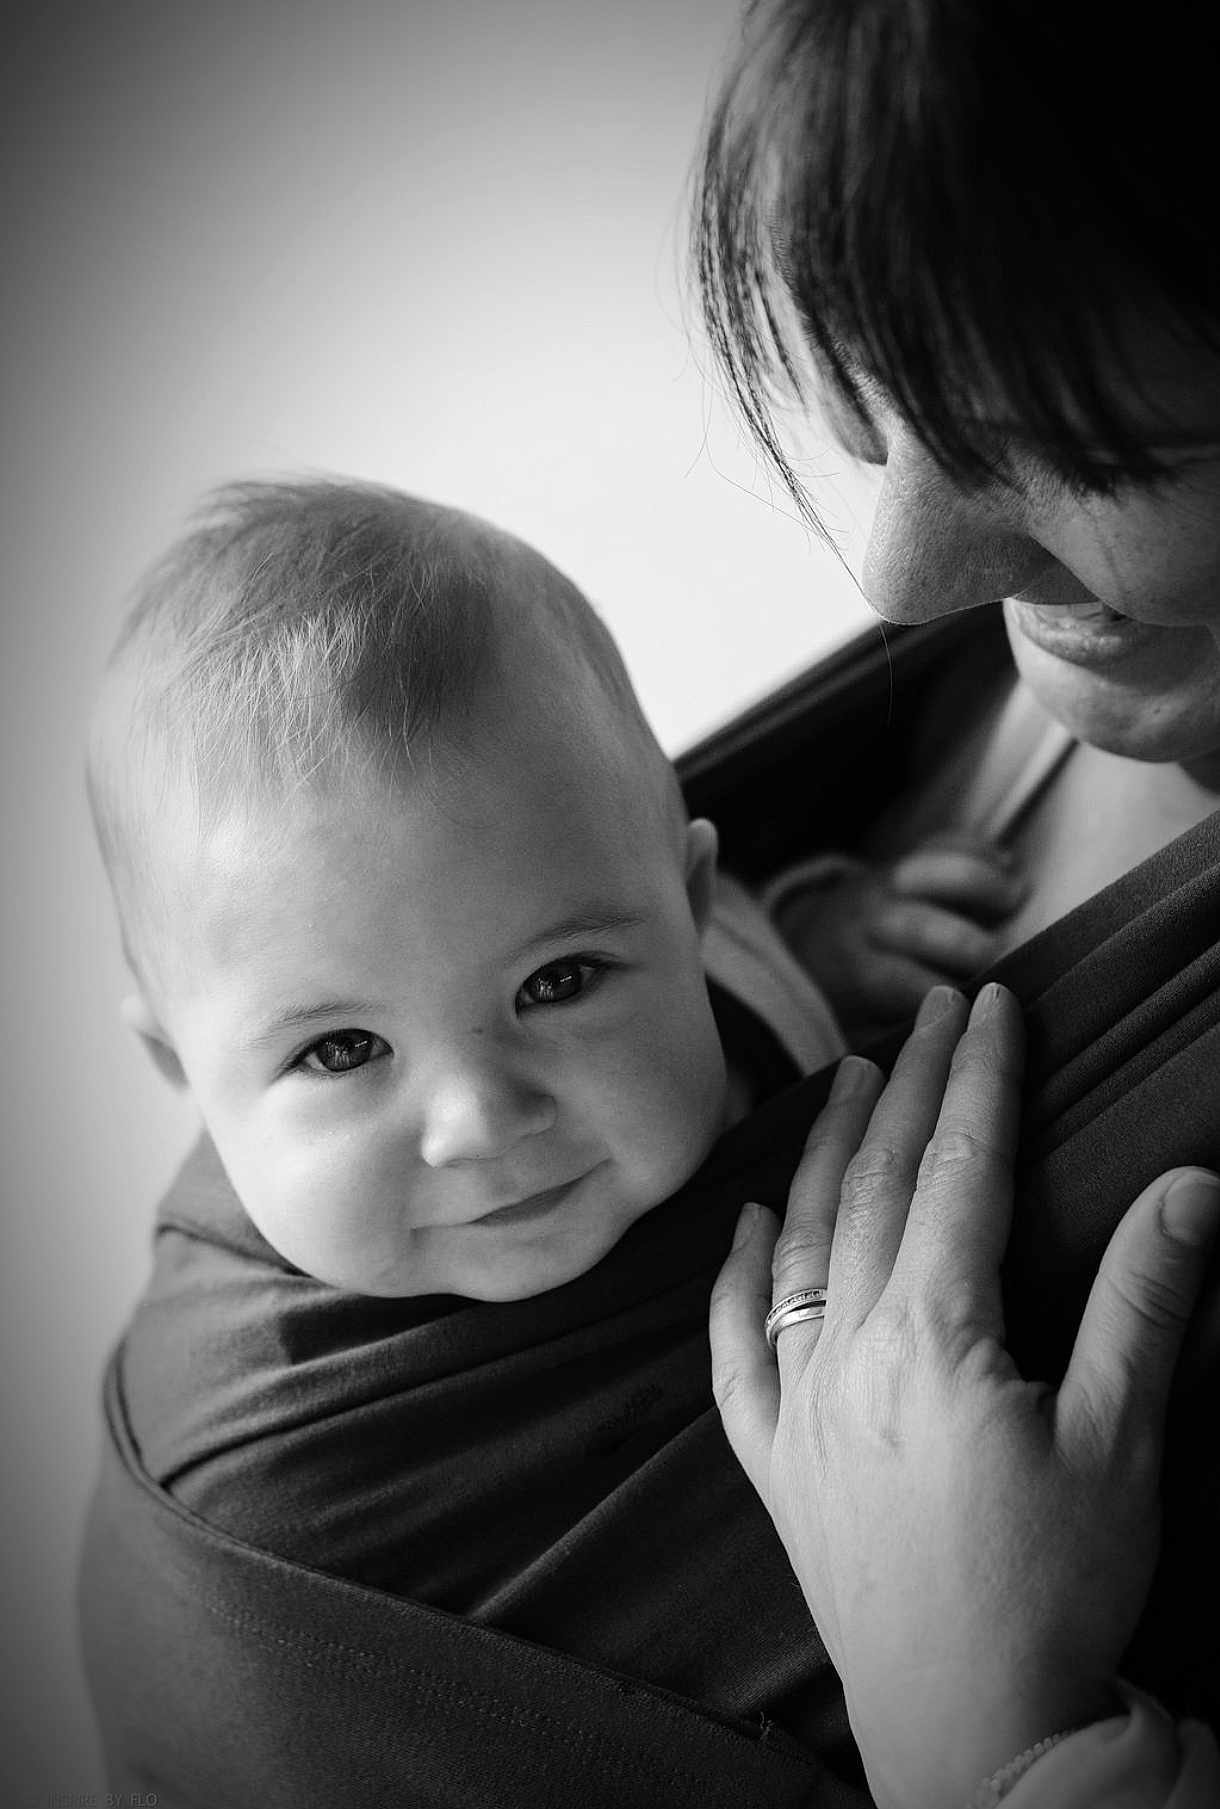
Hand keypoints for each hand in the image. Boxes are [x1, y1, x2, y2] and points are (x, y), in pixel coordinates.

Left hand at [710, 983, 1219, 1808]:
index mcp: (936, 1336)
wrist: (975, 1732)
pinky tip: (744, 1225)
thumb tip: (1188, 1180)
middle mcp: (849, 1352)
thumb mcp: (1122, 1443)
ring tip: (848, 1075)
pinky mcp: (774, 1460)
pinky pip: (735, 1348)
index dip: (979, 1078)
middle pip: (876, 1186)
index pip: (958, 1172)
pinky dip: (737, 1276)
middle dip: (910, 1085)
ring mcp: (799, 1405)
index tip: (992, 1004)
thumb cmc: (1058, 1591)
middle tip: (932, 1010)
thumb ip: (1144, 1302)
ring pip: (800, 1244)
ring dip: (824, 1152)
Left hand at [774, 834, 1024, 1039]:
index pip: (898, 983)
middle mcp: (868, 921)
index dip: (941, 996)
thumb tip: (933, 1065)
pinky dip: (974, 849)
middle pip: (917, 925)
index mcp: (856, 970)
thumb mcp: (850, 1028)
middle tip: (1006, 959)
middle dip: (965, 941)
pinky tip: (1006, 864)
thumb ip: (887, 1042)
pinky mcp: (903, 859)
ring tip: (1017, 897)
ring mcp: (884, 884)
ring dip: (976, 881)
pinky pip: (937, 844)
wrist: (804, 942)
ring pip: (927, 871)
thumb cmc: (845, 998)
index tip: (982, 1012)